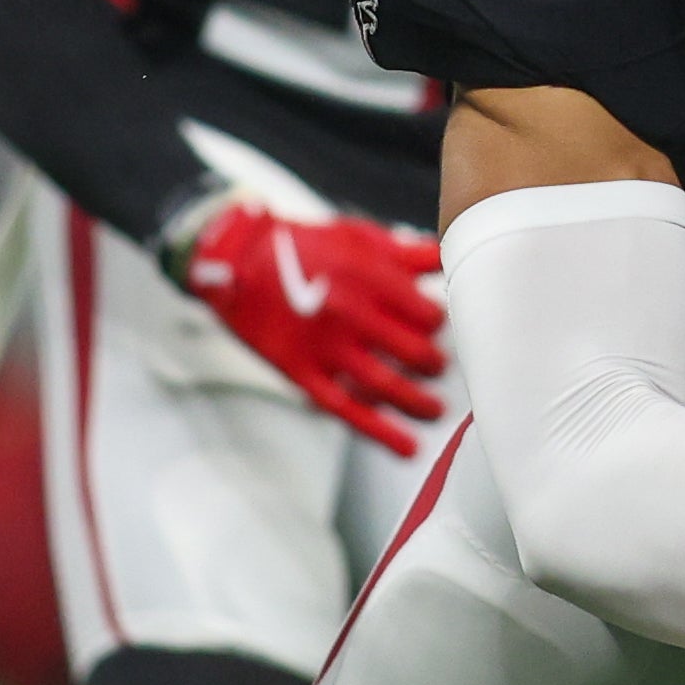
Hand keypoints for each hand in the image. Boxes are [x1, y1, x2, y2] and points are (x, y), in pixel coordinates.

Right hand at [173, 195, 448, 452]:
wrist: (237, 260)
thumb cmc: (304, 246)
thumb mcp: (358, 235)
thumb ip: (406, 253)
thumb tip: (447, 259)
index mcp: (370, 277)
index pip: (428, 316)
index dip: (438, 325)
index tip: (434, 328)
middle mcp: (352, 314)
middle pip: (415, 353)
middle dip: (435, 365)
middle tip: (437, 367)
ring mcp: (326, 347)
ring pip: (387, 385)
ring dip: (420, 404)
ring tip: (435, 411)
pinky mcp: (302, 372)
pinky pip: (346, 409)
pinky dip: (381, 433)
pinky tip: (406, 448)